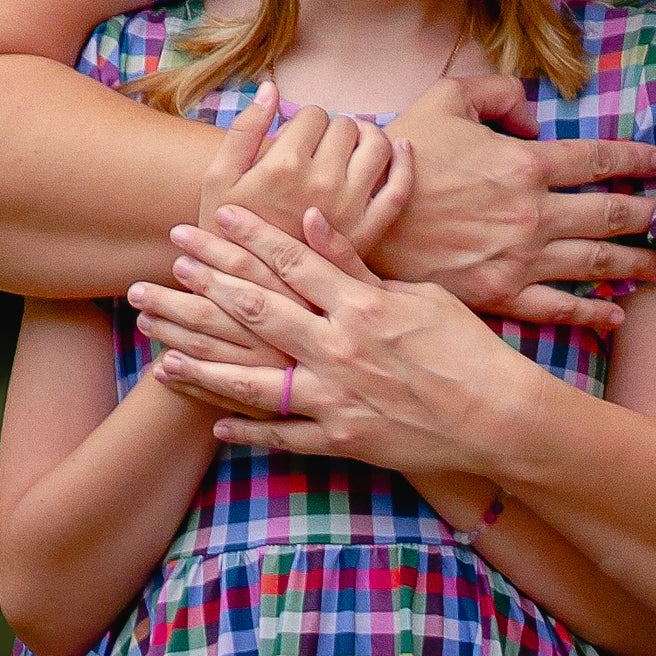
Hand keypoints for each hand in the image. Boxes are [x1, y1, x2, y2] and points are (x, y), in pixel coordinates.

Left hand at [153, 206, 541, 473]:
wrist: (495, 415)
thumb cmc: (466, 346)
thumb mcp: (418, 294)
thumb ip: (360, 263)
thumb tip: (317, 221)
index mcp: (361, 306)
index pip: (293, 261)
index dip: (250, 237)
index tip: (214, 217)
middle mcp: (338, 349)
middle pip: (259, 311)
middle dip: (209, 285)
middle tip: (167, 265)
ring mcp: (336, 398)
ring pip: (254, 381)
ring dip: (203, 365)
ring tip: (160, 351)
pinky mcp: (341, 438)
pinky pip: (284, 435)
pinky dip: (248, 431)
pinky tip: (215, 425)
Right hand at [197, 81, 410, 254]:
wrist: (249, 289)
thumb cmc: (227, 230)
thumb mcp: (218, 178)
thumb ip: (244, 129)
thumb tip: (271, 87)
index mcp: (283, 165)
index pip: (312, 114)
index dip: (303, 120)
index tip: (296, 137)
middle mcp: (322, 182)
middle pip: (346, 126)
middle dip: (333, 128)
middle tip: (320, 145)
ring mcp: (350, 207)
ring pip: (377, 145)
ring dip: (367, 136)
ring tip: (351, 146)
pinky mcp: (369, 230)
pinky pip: (400, 186)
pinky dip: (405, 161)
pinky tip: (401, 147)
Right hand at [373, 75, 655, 327]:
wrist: (356, 224)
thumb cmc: (401, 158)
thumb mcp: (446, 99)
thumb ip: (497, 92)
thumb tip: (534, 113)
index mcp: (525, 163)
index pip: (598, 159)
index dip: (635, 159)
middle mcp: (533, 213)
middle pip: (610, 214)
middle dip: (647, 214)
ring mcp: (520, 259)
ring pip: (594, 263)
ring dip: (636, 265)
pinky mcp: (500, 295)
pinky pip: (557, 307)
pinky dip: (591, 312)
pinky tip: (615, 314)